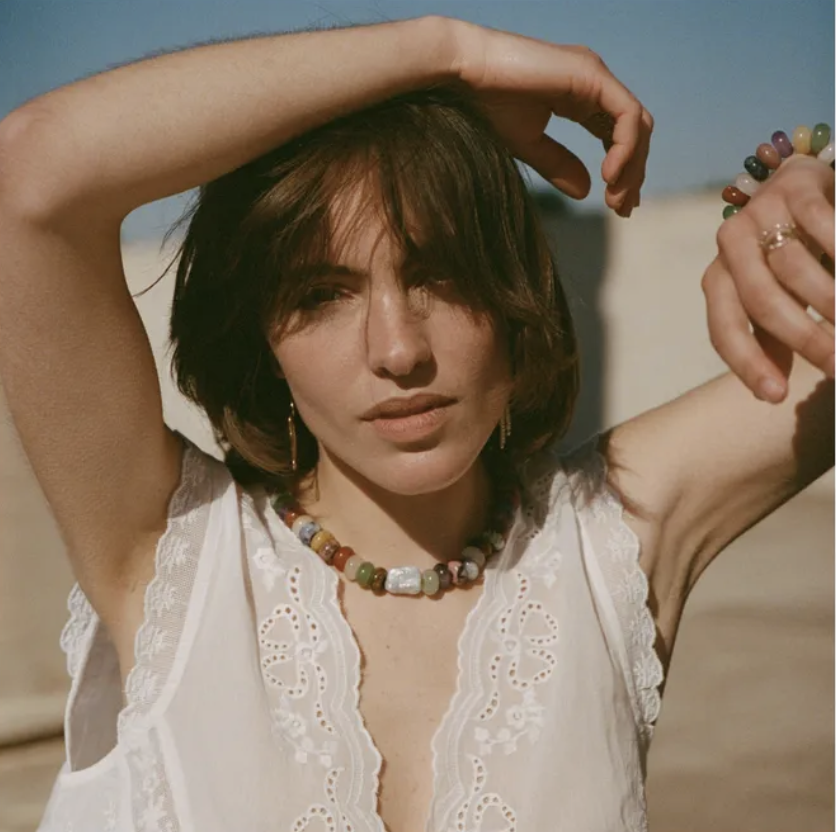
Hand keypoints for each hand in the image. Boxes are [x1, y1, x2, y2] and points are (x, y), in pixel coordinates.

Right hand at [448, 18, 652, 216]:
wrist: (463, 75)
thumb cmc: (485, 104)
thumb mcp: (528, 144)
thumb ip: (558, 164)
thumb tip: (587, 193)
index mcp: (581, 96)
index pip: (617, 135)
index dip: (624, 171)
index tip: (618, 205)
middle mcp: (594, 83)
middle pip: (634, 132)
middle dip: (632, 173)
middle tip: (622, 210)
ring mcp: (595, 75)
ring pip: (636, 124)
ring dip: (632, 165)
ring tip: (615, 198)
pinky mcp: (592, 74)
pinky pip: (626, 115)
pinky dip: (624, 147)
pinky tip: (609, 175)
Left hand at [702, 155, 834, 401]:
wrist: (805, 189)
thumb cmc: (790, 258)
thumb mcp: (776, 299)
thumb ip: (772, 339)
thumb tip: (772, 393)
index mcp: (718, 279)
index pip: (724, 329)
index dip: (747, 364)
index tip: (776, 396)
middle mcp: (729, 246)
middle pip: (762, 300)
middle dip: (805, 338)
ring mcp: (760, 212)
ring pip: (795, 267)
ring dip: (833, 302)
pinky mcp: (795, 187)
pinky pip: (821, 223)